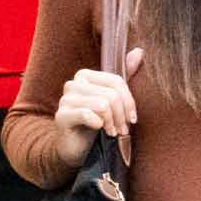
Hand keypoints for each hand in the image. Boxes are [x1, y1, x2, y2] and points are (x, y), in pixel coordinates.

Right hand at [53, 47, 143, 164]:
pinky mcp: (61, 116)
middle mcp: (73, 84)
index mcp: (85, 76)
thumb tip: (139, 51)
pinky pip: (88, 115)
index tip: (132, 119)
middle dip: (121, 115)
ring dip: (112, 122)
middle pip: (111, 94)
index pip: (116, 81)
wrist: (76, 149)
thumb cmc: (97, 124)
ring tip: (112, 132)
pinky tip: (98, 131)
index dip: (129, 101)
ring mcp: (65, 99)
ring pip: (102, 104)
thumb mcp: (113, 101)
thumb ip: (125, 76)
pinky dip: (99, 125)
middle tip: (121, 129)